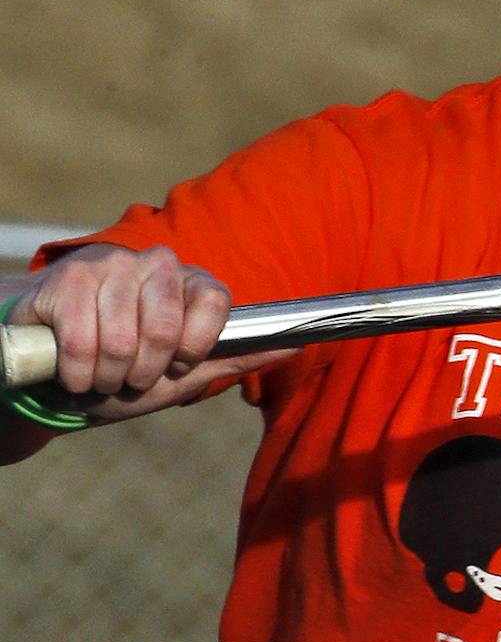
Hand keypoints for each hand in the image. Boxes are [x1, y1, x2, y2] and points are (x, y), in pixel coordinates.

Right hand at [7, 244, 289, 421]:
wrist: (56, 369)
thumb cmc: (128, 369)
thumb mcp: (186, 371)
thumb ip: (239, 356)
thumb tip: (302, 341)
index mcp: (191, 281)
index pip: (215, 300)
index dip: (196, 344)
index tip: (179, 364)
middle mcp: (156, 262)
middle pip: (165, 328)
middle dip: (145, 372)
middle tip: (131, 379)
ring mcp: (110, 265)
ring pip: (120, 340)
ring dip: (107, 377)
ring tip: (100, 376)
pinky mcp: (68, 278)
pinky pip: (79, 339)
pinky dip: (77, 372)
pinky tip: (73, 373)